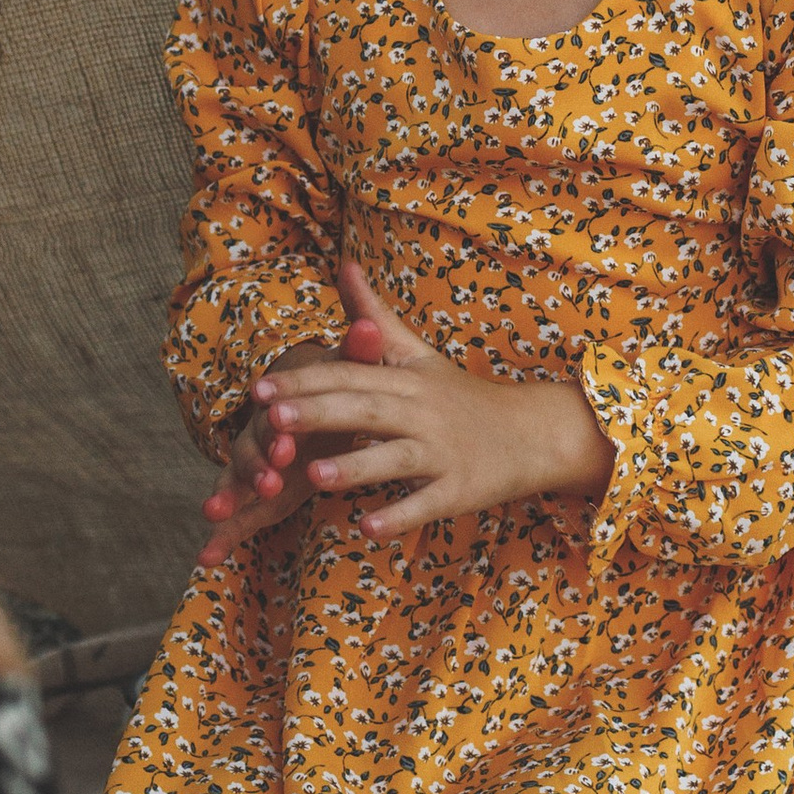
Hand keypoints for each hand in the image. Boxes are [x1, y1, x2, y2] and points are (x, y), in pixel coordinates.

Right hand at [197, 331, 364, 567]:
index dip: (279, 429)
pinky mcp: (254, 498)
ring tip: (215, 512)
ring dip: (228, 494)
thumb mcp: (347, 374)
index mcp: (283, 406)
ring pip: (235, 480)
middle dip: (258, 464)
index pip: (277, 416)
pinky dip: (220, 538)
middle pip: (252, 449)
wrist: (312, 408)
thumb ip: (357, 355)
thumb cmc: (335, 391)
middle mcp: (261, 435)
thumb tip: (371, 327)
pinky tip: (206, 558)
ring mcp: (254, 468)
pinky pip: (235, 519)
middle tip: (269, 481)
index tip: (286, 440)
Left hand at [248, 261, 612, 542]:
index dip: (305, 381)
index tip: (259, 388)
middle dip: (318, 414)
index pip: (350, 377)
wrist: (533, 432)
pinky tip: (366, 528)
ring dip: (355, 467)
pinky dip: (399, 516)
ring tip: (314, 475)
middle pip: (366, 411)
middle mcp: (424, 412)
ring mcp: (444, 453)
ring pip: (395, 459)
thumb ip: (374, 316)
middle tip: (272, 420)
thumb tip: (343, 265)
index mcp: (407, 380)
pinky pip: (426, 505)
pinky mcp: (461, 490)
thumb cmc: (462, 395)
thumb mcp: (418, 353)